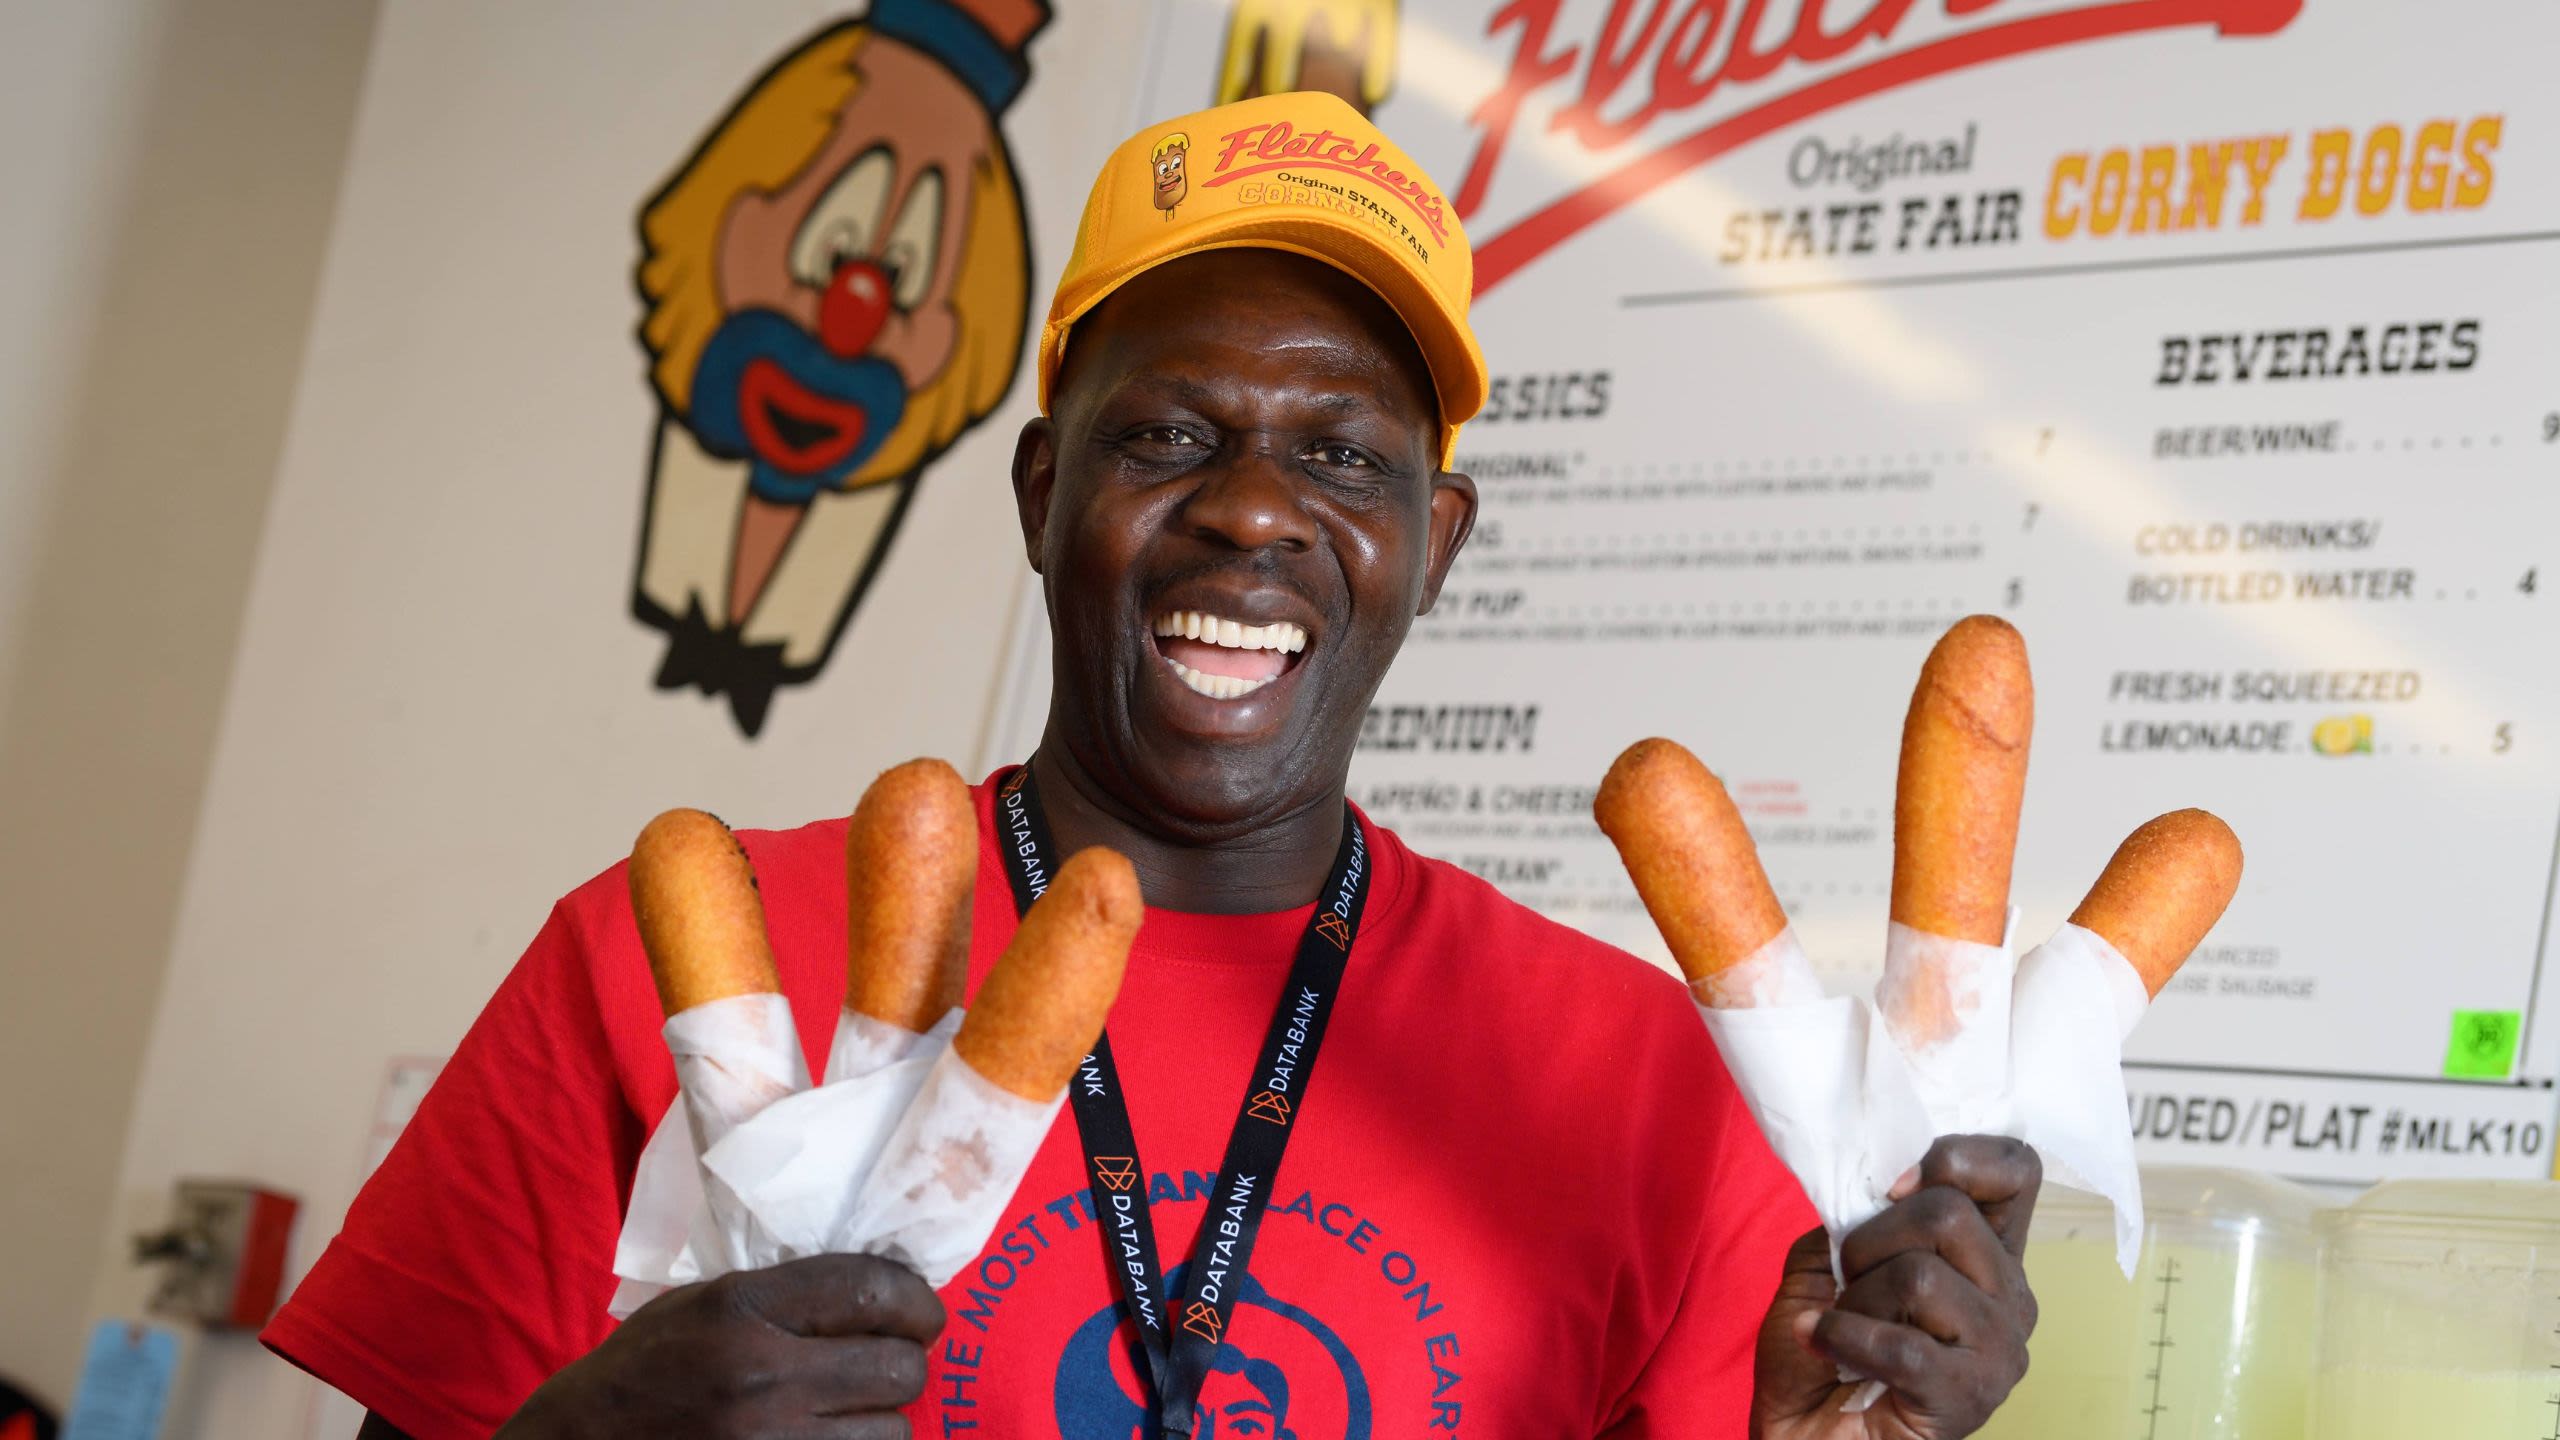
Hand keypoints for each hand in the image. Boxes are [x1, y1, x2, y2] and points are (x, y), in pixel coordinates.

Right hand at [497, 1254, 943, 1438]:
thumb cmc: (644, 1368)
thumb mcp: (702, 1301)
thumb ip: (786, 1290)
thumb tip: (885, 1283)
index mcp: (744, 1310)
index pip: (871, 1288)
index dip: (916, 1299)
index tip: (921, 1311)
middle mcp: (763, 1378)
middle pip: (899, 1368)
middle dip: (904, 1361)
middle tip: (887, 1360)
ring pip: (891, 1432)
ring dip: (881, 1419)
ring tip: (847, 1409)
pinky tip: (827, 1437)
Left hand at [1751, 1135, 2040, 1439]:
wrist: (1804, 1434)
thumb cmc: (1820, 1349)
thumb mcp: (1827, 1259)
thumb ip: (1858, 1214)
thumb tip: (1876, 1192)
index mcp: (1987, 1253)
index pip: (2018, 1169)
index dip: (1957, 1157)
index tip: (1895, 1188)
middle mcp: (2010, 1296)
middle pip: (1948, 1213)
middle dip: (1869, 1241)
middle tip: (1849, 1284)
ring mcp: (1999, 1350)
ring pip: (1921, 1276)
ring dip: (1856, 1299)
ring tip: (1845, 1329)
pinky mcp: (1970, 1398)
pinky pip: (1904, 1345)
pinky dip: (1847, 1337)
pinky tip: (1829, 1346)